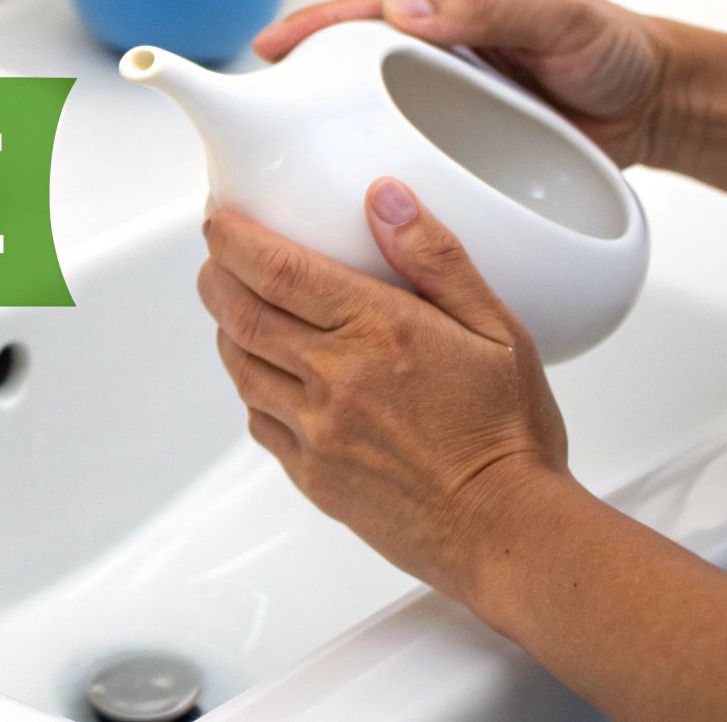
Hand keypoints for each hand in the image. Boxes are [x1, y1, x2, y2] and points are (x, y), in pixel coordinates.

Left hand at [196, 177, 570, 600]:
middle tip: (218, 257)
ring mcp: (314, 430)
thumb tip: (385, 196)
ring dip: (227, 328)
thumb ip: (436, 257)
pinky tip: (268, 371)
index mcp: (378, 331)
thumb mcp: (497, 328)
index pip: (277, 270)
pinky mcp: (309, 474)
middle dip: (217, 276)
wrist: (505, 531)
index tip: (219, 221)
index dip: (234, 240)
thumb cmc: (509, 433)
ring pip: (240, 365)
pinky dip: (250, 385)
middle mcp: (334, 378)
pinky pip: (258, 418)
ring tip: (235, 305)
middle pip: (241, 313)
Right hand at [254, 0, 672, 165]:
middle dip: (296, 92)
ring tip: (282, 172)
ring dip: (328, 148)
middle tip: (255, 116)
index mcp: (445, 23)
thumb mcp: (557, 14)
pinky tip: (354, 217)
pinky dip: (381, 191)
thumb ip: (488, 7)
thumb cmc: (612, 49)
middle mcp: (433, 71)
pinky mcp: (462, 165)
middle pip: (347, 77)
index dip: (311, 30)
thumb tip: (407, 11)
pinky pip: (412, 175)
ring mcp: (444, 120)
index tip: (269, 50)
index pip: (362, 17)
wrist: (659, 108)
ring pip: (371, 130)